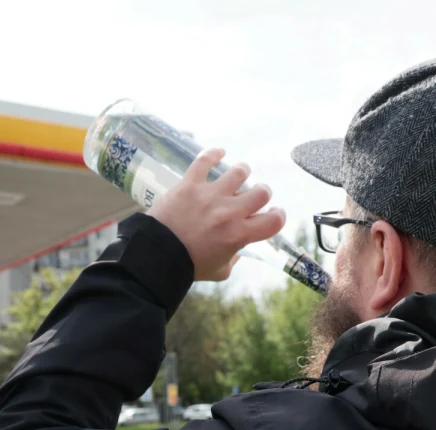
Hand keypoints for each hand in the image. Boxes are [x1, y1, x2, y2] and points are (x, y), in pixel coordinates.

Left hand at [146, 148, 285, 281]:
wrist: (157, 255)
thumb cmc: (188, 266)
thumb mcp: (219, 271)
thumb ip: (233, 258)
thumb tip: (237, 249)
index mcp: (239, 235)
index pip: (273, 221)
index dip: (278, 216)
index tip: (273, 215)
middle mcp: (230, 212)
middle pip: (261, 192)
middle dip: (262, 194)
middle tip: (254, 197)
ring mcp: (210, 195)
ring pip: (239, 172)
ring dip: (242, 173)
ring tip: (239, 174)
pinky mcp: (190, 184)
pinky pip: (205, 161)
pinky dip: (214, 154)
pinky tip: (219, 153)